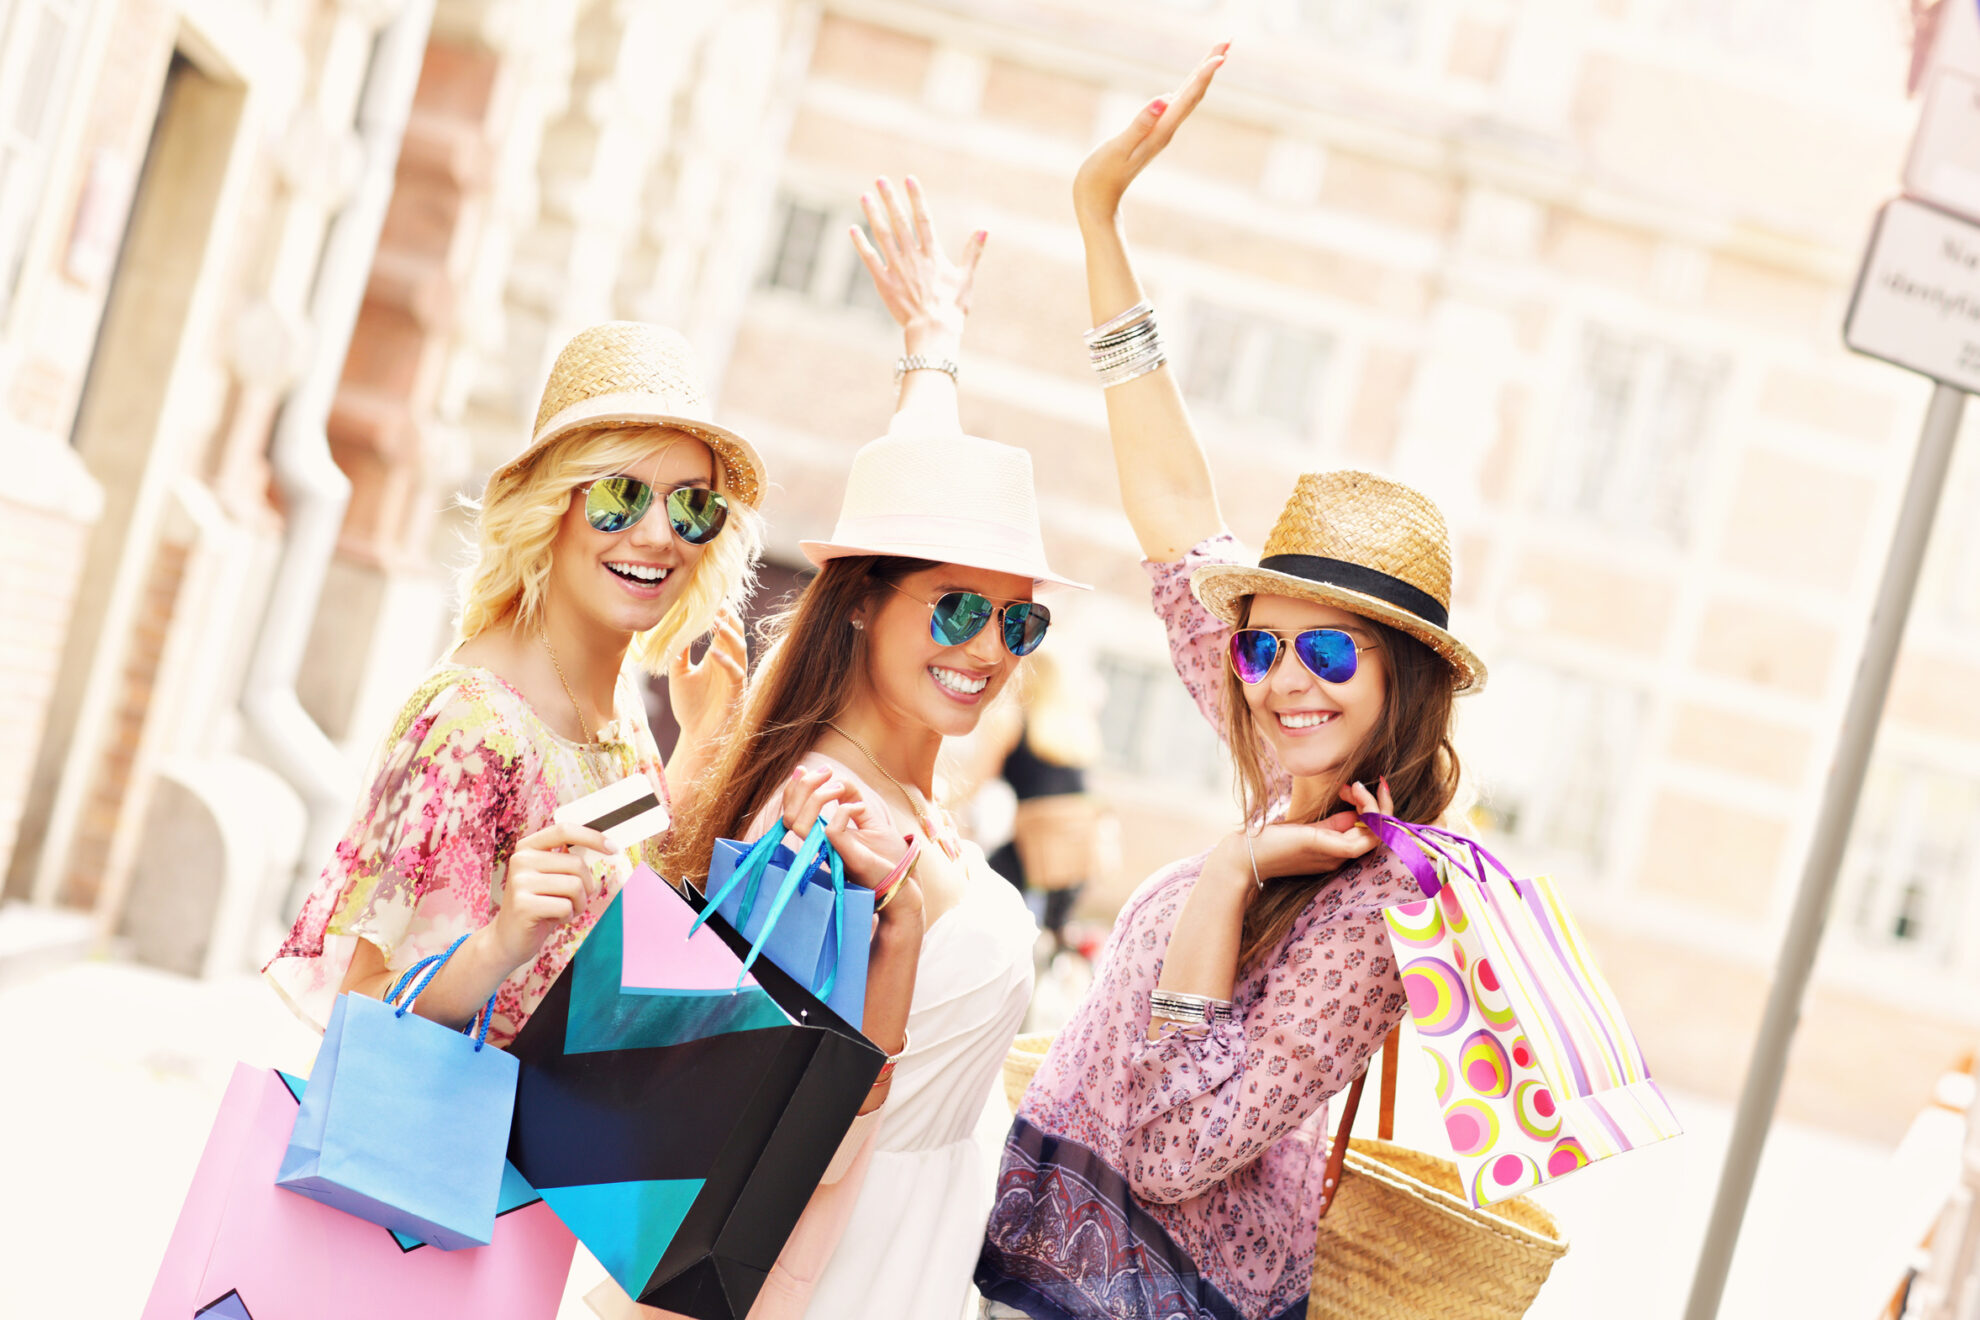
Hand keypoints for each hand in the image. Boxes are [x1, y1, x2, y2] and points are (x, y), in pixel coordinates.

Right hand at [487, 821, 610, 970]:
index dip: (592, 837)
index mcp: (528, 848)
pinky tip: (552, 919)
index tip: (613, 848)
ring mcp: (520, 882)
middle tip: (574, 900)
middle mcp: (521, 860)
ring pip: (575, 886)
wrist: (508, 939)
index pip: (564, 830)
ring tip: (562, 910)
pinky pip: (566, 906)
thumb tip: (605, 846)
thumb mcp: (551, 877)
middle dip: (586, 886)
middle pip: (576, 864)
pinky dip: (567, 916)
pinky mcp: (523, 905)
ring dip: (577, 903)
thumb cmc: (538, 906)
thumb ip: (567, 861)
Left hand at [668, 607, 747, 748]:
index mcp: (718, 658)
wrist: (696, 737)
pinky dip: (725, 662)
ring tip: (716, 623)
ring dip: (729, 635)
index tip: (711, 599)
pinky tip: (712, 653)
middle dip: (729, 619)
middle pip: (736, 634)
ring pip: (740, 650)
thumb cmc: (690, 707)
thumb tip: (675, 630)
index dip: (721, 615)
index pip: (724, 630)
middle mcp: (729, 665)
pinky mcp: (735, 694)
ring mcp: (734, 679)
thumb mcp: (679, 674)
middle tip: (717, 605)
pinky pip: (736, 674)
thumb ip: (679, 653)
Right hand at [780, 767, 912, 893]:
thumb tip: (840, 780)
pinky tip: (860, 807)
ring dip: (817, 797)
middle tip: (827, 772)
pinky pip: (832, 830)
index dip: (793, 789)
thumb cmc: (884, 855)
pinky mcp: (847, 856)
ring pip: (800, 824)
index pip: (792, 812)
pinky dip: (845, 810)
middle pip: (790, 816)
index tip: (805, 769)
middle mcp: (820, 844)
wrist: (902, 881)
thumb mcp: (867, 820)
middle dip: (803, 787)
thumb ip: (852, 800)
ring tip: (840, 788)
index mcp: (820, 836)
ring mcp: (832, 851)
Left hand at [851, 175, 985, 355]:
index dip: (916, 197)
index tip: (909, 179)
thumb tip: (984, 230)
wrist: (933, 330)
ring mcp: (897, 268)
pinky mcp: (884, 282)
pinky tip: (852, 229)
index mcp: (933, 254)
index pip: (924, 218)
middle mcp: (913, 256)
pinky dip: (861, 243)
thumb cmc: (952, 308)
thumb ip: (973, 253)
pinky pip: (869, 259)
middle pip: (900, 221)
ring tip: (864, 196)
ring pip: (882, 235)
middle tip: (880, 180)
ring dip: (873, 214)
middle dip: (890, 198)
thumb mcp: (966, 278)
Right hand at [1073, 43, 1227, 226]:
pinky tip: (1189, 83)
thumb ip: (1140, 124)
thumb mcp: (1118, 149)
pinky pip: (1175, 106)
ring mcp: (1159, 133)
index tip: (1222, 53)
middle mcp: (1165, 131)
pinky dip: (1186, 89)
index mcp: (1160, 131)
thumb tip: (1164, 99)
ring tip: (1217, 55)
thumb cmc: (1101, 177)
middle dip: (1210, 66)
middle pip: (1194, 93)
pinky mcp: (1150, 135)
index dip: (1205, 74)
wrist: (1097, 202)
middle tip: (1227, 41)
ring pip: (1187, 98)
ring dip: (1201, 75)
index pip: (1187, 97)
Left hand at [1210, 778, 1394, 899]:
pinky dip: (1370, 814)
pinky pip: (1365, 838)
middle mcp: (1341, 856)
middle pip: (1380, 833)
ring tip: (1357, 786)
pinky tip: (1356, 793)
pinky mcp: (1330, 849)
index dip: (1371, 808)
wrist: (1245, 857)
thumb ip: (1332, 825)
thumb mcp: (1308, 830)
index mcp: (1336, 851)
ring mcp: (1337, 855)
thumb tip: (1355, 813)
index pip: (1371, 832)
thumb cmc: (1271, 841)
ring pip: (1378, 834)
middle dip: (1379, 804)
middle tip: (1361, 784)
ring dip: (1376, 806)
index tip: (1352, 787)